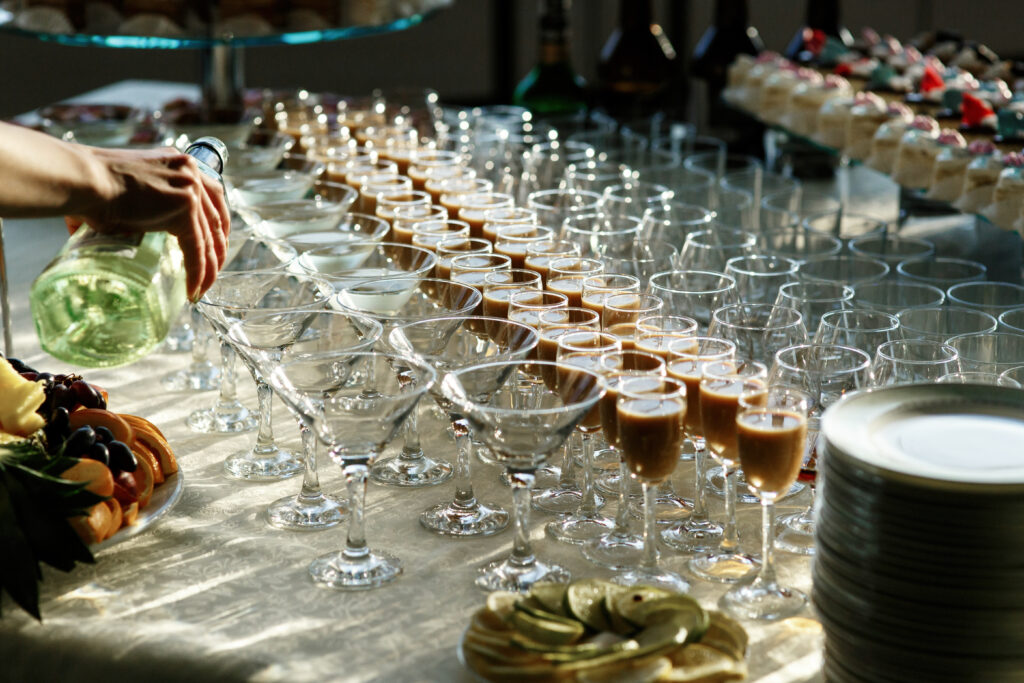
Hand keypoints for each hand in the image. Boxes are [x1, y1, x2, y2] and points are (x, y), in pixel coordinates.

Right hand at [69, 147, 230, 299]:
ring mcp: (189, 190)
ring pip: (208, 237)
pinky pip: (196, 249)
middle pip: (216, 216)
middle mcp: (190, 172)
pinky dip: (197, 272)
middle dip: (217, 247)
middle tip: (214, 269)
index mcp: (179, 163)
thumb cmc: (90, 185)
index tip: (214, 242)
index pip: (211, 196)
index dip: (216, 223)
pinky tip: (194, 289)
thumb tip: (102, 226)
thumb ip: (131, 204)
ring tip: (204, 287)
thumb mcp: (125, 188)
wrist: (84, 179)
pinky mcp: (184, 210)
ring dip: (209, 267)